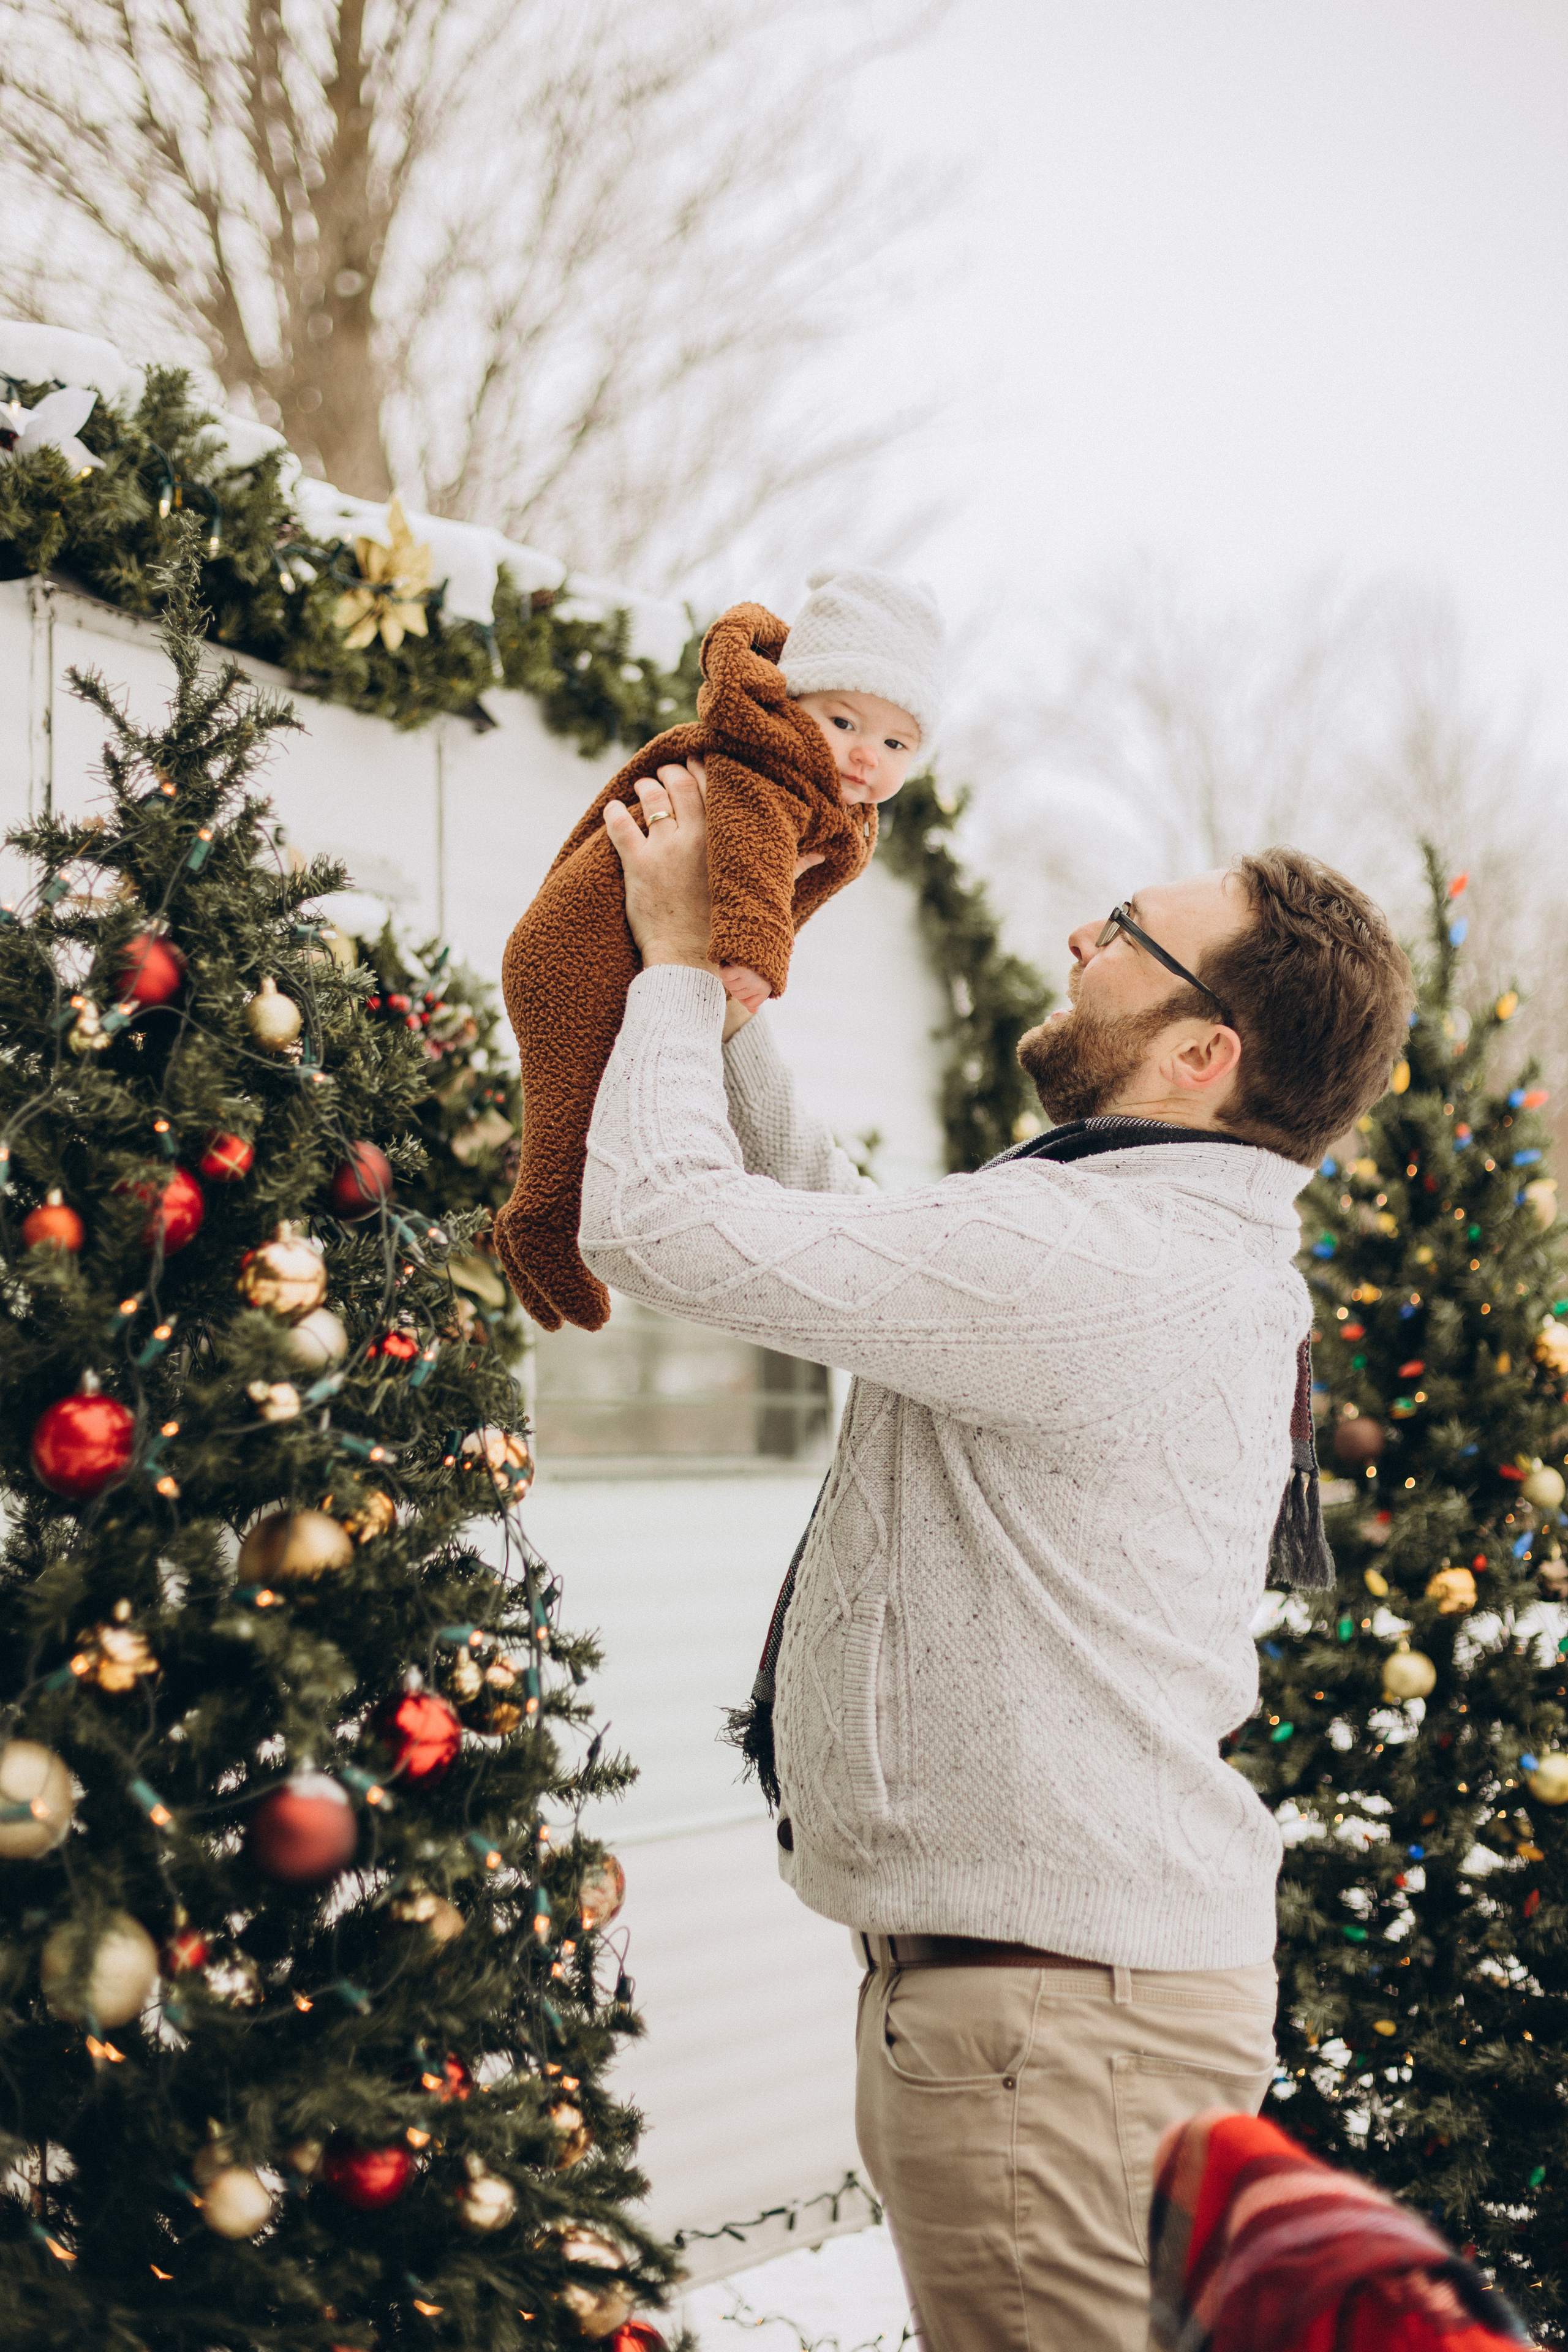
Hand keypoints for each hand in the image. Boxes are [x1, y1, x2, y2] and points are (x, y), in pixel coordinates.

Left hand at [601, 761, 827, 1037]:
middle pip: (680, 786)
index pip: (714, 788)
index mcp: (725, 840)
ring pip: (652, 800)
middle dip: (672, 772)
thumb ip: (791, 867)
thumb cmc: (730, 929)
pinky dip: (615, 813)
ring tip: (644, 784)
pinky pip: (620, 827)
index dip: (703, 769)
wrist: (693, 964)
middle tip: (668, 770)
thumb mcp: (764, 894)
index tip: (698, 761)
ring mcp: (664, 850)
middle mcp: (695, 837)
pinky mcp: (638, 866)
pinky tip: (614, 808)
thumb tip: (819, 851)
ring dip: (646, 787)